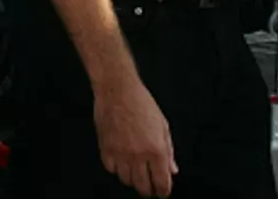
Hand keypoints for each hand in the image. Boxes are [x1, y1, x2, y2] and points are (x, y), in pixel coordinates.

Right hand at [95, 75, 175, 196]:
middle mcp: (138, 154)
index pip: (161, 183)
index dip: (163, 191)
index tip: (162, 192)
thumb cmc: (141, 103)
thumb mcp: (163, 126)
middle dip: (148, 190)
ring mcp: (120, 152)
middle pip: (143, 186)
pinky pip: (110, 168)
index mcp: (157, 150)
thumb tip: (172, 169)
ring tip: (135, 172)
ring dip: (132, 179)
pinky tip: (120, 161)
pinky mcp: (105, 147)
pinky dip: (116, 168)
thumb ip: (169, 150)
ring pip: (126, 180)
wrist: (117, 89)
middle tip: (149, 187)